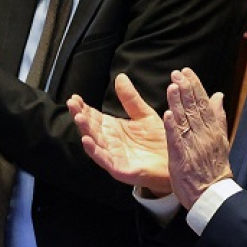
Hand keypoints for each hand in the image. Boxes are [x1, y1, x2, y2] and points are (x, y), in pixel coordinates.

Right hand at [69, 73, 171, 193]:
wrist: (175, 160)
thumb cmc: (158, 140)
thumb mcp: (144, 114)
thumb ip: (130, 98)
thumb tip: (120, 76)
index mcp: (113, 129)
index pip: (93, 116)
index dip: (83, 107)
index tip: (74, 97)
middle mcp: (110, 142)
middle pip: (91, 128)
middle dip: (80, 116)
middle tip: (72, 104)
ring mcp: (114, 156)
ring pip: (95, 143)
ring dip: (85, 131)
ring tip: (78, 118)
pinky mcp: (121, 169)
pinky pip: (105, 160)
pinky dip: (95, 151)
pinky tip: (87, 141)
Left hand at [164, 68, 232, 209]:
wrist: (213, 194)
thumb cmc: (214, 168)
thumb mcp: (220, 139)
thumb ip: (218, 117)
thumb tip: (218, 95)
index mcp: (213, 130)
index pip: (203, 103)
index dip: (195, 86)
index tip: (187, 71)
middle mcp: (204, 135)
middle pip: (194, 108)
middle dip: (185, 89)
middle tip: (177, 73)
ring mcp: (193, 147)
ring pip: (185, 121)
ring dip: (178, 103)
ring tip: (172, 86)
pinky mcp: (182, 159)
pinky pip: (177, 141)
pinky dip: (173, 128)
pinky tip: (168, 114)